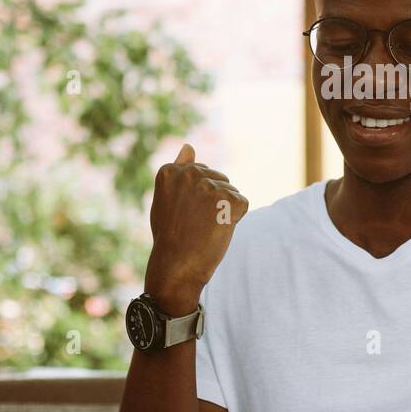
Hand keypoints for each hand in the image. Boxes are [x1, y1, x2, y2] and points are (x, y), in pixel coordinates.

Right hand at [145, 143, 247, 311]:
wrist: (177, 266)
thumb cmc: (170, 235)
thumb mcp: (167, 199)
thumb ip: (178, 171)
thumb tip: (189, 146)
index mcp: (170, 171)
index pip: (200, 174)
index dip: (197, 198)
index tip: (184, 214)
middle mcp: (189, 174)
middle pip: (219, 179)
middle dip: (214, 201)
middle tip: (196, 223)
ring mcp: (210, 186)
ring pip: (231, 192)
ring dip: (225, 210)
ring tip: (205, 227)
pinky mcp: (229, 200)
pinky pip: (243, 204)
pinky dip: (235, 219)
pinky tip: (218, 230)